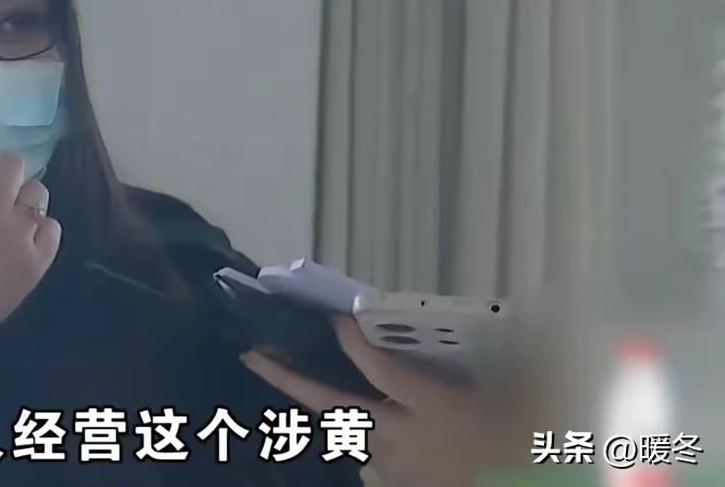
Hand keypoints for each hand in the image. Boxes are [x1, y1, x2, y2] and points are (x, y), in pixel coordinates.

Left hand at [241, 316, 500, 486]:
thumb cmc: (522, 452)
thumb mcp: (523, 401)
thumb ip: (519, 360)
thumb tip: (537, 319)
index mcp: (430, 408)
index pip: (378, 368)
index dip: (352, 342)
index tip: (334, 319)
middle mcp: (397, 435)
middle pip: (331, 404)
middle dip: (287, 378)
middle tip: (251, 356)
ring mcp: (390, 464)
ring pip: (347, 427)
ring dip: (323, 404)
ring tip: (289, 372)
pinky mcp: (395, 482)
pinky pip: (370, 450)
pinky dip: (365, 431)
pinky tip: (369, 418)